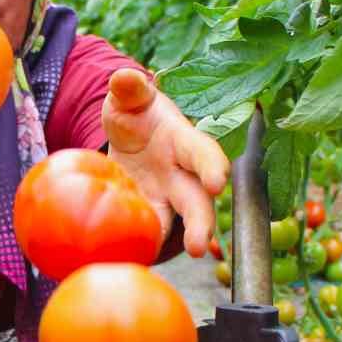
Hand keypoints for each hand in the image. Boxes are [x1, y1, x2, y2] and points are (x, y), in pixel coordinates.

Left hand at [102, 68, 229, 256]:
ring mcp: (166, 200)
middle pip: (198, 202)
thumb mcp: (129, 97)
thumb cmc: (135, 114)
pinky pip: (149, 234)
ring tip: (165, 264)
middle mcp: (182, 176)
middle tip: (199, 246)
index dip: (212, 167)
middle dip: (201, 223)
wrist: (127, 136)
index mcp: (183, 142)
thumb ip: (128, 89)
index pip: (203, 153)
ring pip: (179, 226)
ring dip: (176, 246)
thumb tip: (123, 77)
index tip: (218, 182)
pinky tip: (130, 261)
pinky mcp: (149, 216)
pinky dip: (143, 247)